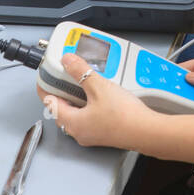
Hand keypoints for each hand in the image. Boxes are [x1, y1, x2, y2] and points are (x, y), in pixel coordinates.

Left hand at [38, 52, 155, 146]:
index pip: (48, 102)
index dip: (46, 86)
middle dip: (63, 89)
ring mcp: (91, 133)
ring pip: (76, 111)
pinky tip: (102, 94)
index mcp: (71, 122)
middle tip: (67, 74)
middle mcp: (78, 131)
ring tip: (87, 81)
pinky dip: (90, 103)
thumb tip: (68, 61)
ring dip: (78, 96)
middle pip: (61, 107)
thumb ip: (81, 72)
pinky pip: (89, 115)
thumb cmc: (125, 116)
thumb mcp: (99, 87)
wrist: (147, 131)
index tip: (46, 75)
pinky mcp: (103, 132)